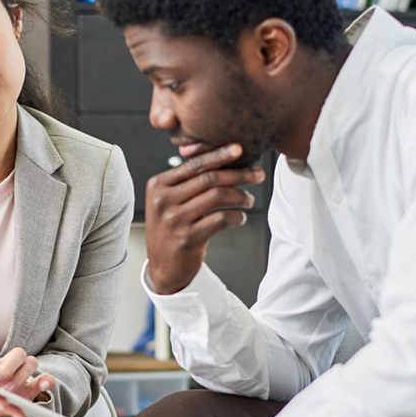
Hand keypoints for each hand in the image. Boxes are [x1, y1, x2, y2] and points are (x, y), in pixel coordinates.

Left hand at [0, 338, 55, 402]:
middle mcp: (7, 362)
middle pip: (16, 354)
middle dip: (6, 368)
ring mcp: (21, 373)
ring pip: (31, 362)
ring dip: (22, 375)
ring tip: (10, 391)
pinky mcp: (31, 387)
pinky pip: (45, 378)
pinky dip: (46, 381)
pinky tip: (43, 385)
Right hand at [146, 143, 265, 293]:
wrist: (164, 267)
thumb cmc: (172, 229)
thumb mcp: (168, 202)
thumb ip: (187, 182)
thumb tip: (224, 160)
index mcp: (158, 185)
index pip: (194, 165)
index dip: (219, 155)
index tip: (240, 149)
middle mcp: (163, 200)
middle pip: (209, 179)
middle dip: (238, 174)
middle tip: (257, 174)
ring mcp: (174, 220)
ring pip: (217, 196)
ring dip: (240, 195)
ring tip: (249, 199)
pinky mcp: (187, 238)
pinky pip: (221, 219)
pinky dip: (236, 216)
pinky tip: (241, 217)